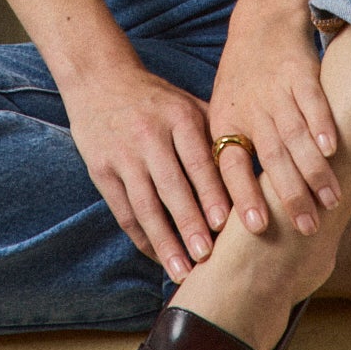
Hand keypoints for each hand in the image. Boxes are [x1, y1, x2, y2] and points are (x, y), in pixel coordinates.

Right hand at [64, 60, 233, 281]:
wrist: (99, 79)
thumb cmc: (156, 99)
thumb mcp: (187, 105)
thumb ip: (215, 135)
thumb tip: (251, 173)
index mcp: (177, 117)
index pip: (197, 160)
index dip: (211, 193)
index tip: (226, 224)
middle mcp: (148, 135)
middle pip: (171, 186)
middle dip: (189, 223)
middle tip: (206, 256)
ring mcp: (122, 154)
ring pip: (144, 205)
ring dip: (164, 241)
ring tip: (181, 270)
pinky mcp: (100, 170)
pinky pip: (123, 210)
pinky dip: (141, 237)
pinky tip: (158, 256)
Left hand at [208, 0, 341, 235]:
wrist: (262, 21)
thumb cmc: (243, 81)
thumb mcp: (225, 114)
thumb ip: (231, 156)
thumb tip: (233, 216)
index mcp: (226, 122)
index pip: (231, 165)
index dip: (244, 195)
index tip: (257, 227)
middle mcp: (250, 108)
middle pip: (270, 157)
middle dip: (289, 195)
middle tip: (307, 228)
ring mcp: (275, 89)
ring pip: (294, 135)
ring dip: (313, 170)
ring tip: (330, 200)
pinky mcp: (299, 72)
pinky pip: (312, 100)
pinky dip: (322, 124)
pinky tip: (332, 149)